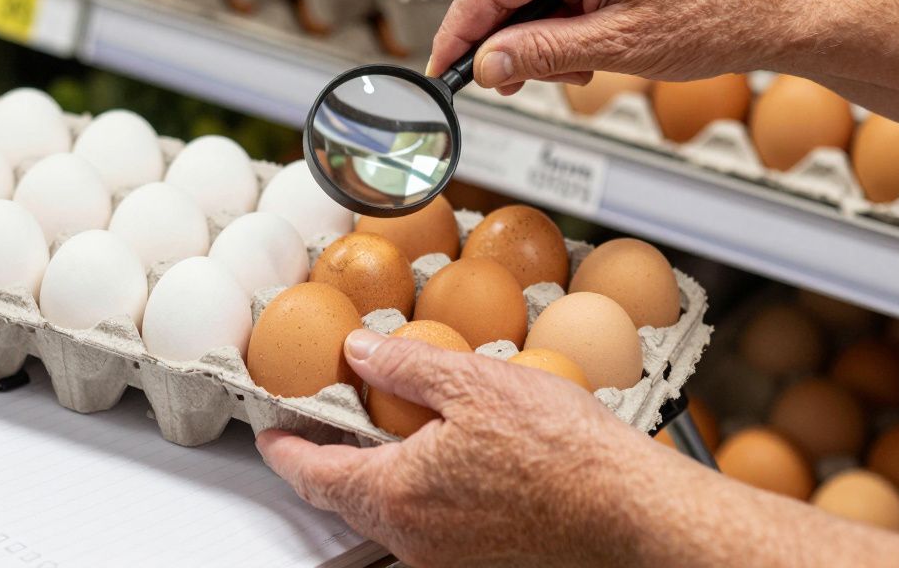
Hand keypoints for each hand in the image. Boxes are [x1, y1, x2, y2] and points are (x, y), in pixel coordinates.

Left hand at [256, 329, 657, 566]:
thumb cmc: (561, 451)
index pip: (313, 474)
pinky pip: (424, 523)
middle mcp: (414, 537)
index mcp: (397, 494)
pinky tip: (440, 456)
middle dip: (327, 460)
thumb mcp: (472, 381)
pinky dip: (413, 489)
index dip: (285, 449)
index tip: (270, 432)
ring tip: (383, 428)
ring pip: (386, 512)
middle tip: (322, 423)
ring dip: (373, 473)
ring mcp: (446, 555)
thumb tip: (360, 351)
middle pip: (345, 498)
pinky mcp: (478, 559)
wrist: (628, 508)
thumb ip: (404, 365)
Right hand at [428, 0, 793, 95]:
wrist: (768, 10)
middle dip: (503, 41)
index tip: (442, 69)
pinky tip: (583, 50)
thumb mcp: (614, 49)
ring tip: (573, 69)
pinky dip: (557, 24)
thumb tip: (484, 65)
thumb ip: (539, 54)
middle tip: (510, 85)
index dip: (459, 32)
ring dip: (535, 37)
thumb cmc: (711, 19)